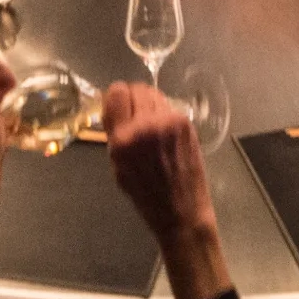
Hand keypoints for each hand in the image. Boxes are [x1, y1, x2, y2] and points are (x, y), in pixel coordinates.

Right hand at [103, 82, 215, 244]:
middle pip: (135, 87)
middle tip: (133, 114)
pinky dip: (162, 113)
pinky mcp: (185, 122)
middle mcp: (145, 125)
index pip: (116, 92)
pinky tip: (164, 130)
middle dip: (132, 98)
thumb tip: (113, 109)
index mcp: (123, 140)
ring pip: (153, 93)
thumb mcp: (118, 168)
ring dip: (147, 103)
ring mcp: (168, 122)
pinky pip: (167, 105)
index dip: (115, 98)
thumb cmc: (145, 196)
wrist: (182, 211)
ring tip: (149, 122)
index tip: (117, 109)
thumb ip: (115, 135)